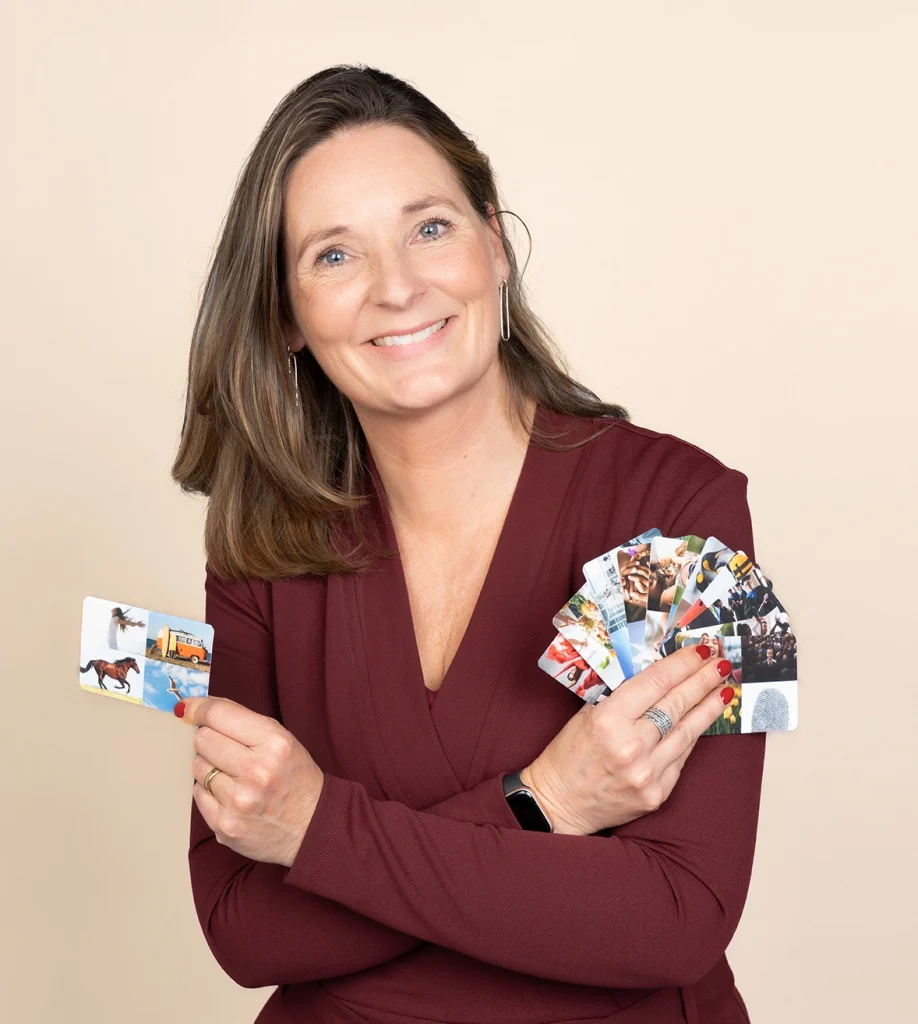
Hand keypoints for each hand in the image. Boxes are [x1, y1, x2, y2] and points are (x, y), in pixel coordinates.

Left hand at [176, 697, 324, 867]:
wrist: (312, 827)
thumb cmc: (296, 778)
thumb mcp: (283, 740)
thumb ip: (243, 722)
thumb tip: (193, 708)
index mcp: (274, 743)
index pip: (220, 715)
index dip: (198, 708)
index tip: (187, 708)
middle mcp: (256, 771)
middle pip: (203, 740)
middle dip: (208, 739)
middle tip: (225, 748)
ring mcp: (238, 801)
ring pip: (197, 767)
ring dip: (209, 766)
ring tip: (233, 774)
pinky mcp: (224, 825)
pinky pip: (198, 794)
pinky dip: (209, 791)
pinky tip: (230, 793)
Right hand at [521, 646, 734, 835]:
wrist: (559, 803)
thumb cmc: (567, 754)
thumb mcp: (587, 714)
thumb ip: (621, 696)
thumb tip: (659, 676)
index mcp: (608, 719)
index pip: (656, 683)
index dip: (682, 664)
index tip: (700, 651)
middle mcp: (630, 746)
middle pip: (677, 704)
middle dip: (702, 679)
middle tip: (721, 663)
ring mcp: (647, 773)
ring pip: (687, 732)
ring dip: (708, 708)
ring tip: (723, 689)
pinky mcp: (656, 794)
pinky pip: (681, 758)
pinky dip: (691, 737)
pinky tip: (702, 721)